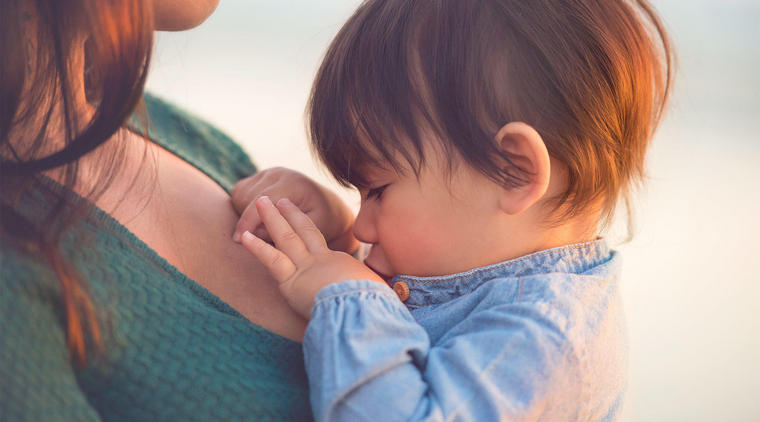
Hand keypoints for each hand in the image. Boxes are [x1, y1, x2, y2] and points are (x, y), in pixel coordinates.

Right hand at [230, 167, 357, 253]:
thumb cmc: (322, 221)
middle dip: (247, 220)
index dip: (247, 222)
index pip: (260, 201)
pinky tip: (259, 217)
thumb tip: (256, 232)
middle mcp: (279, 173)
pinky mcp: (261, 176)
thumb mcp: (310, 231)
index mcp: (293, 183)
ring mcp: (269, 172)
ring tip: (264, 227)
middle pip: (246, 197)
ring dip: (244, 213)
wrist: (328, 205)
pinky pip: (239, 191)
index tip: (237, 240)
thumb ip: (284, 232)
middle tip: (261, 236)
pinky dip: (242, 206)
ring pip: (239, 194)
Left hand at [241, 196, 384, 318]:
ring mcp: (305, 268)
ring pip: (285, 237)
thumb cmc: (374, 305)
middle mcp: (321, 260)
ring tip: (261, 202)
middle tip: (279, 200)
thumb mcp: (376, 293)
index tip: (302, 221)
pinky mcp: (291, 281)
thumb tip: (393, 294)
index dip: (309, 230)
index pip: (321, 245)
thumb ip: (375, 290)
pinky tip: (245, 236)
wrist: (364, 309)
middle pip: (303, 231)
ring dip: (272, 219)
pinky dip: (258, 247)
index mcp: (340, 263)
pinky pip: (271, 260)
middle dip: (290, 214)